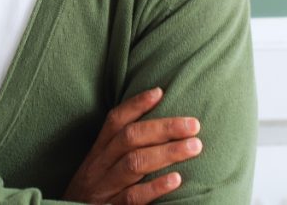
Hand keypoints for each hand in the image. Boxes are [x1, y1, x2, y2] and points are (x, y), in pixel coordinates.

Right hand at [63, 87, 201, 204]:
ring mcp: (103, 189)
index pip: (114, 122)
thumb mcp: (99, 171)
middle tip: (194, 124)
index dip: (136, 105)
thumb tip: (156, 132)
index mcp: (97, 154)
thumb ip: (118, 153)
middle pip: (129, 138)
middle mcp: (98, 168)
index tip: (160, 92)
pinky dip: (154, 187)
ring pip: (134, 163)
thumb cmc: (91, 197)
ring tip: (194, 146)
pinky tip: (176, 180)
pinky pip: (132, 198)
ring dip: (166, 152)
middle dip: (163, 128)